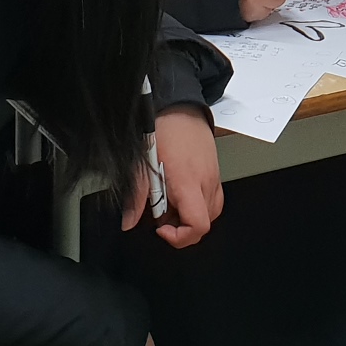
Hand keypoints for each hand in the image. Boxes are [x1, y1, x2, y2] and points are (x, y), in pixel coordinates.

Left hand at [149, 107, 222, 248]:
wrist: (182, 108)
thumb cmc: (166, 129)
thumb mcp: (143, 164)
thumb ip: (136, 197)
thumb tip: (129, 221)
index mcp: (187, 182)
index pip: (197, 225)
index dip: (179, 237)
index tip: (162, 230)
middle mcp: (205, 182)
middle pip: (204, 225)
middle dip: (180, 227)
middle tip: (161, 213)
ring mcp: (214, 179)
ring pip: (210, 215)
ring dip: (190, 217)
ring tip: (171, 203)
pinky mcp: (216, 174)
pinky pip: (213, 201)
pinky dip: (198, 206)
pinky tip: (182, 195)